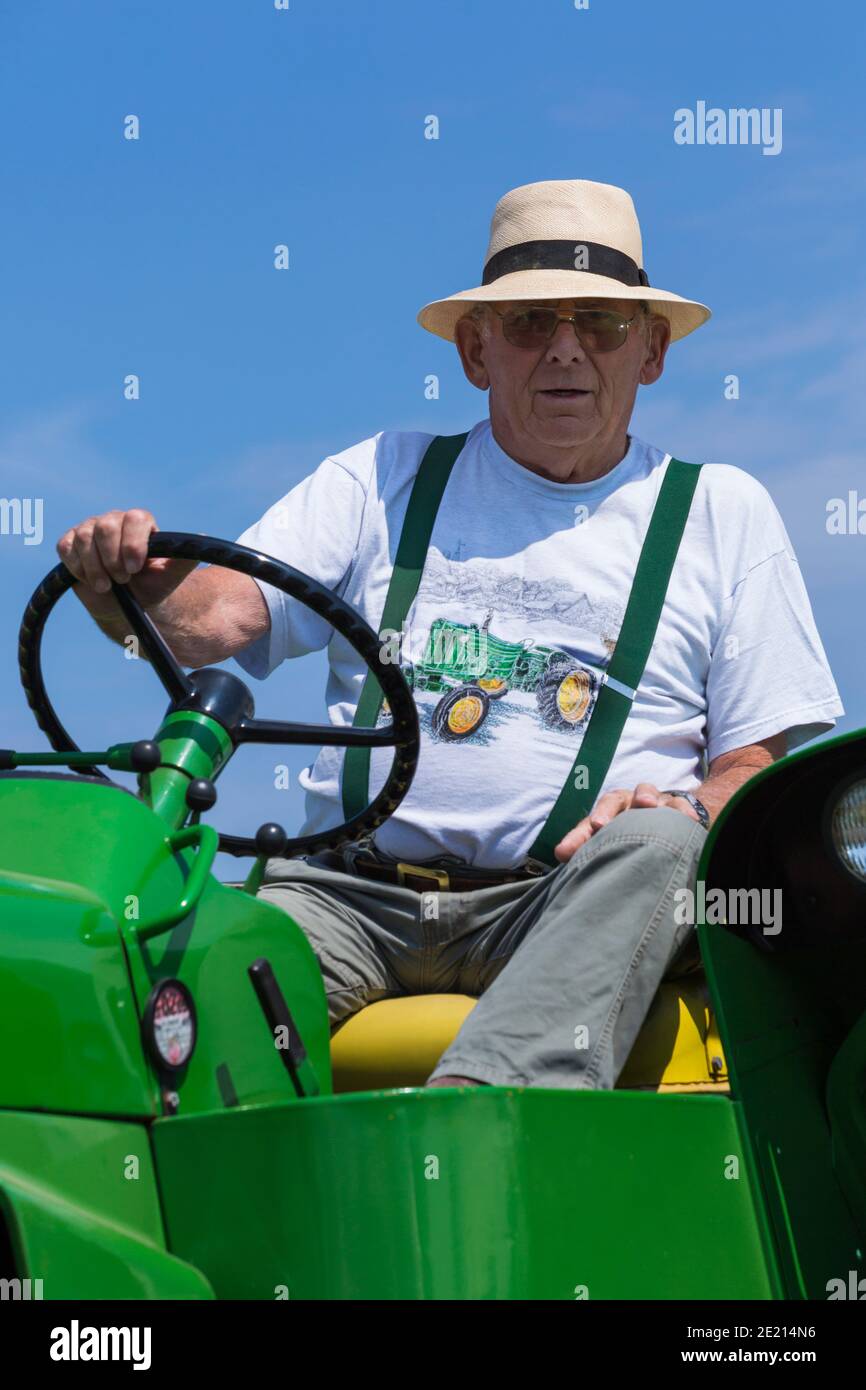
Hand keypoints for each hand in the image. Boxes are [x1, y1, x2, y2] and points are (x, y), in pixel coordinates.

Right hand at [57, 509, 197, 615]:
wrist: (126, 604)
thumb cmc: (151, 587)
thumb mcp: (171, 577)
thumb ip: (185, 558)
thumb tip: (203, 538)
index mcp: (140, 523)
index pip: (135, 518)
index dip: (133, 543)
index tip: (135, 568)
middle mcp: (114, 521)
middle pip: (106, 526)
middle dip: (112, 558)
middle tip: (122, 580)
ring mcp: (90, 530)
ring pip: (84, 538)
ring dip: (95, 567)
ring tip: (108, 586)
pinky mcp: (70, 543)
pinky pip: (66, 548)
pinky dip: (77, 566)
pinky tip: (90, 579)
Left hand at [553, 782, 699, 861]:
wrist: (668, 820)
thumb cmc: (631, 831)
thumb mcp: (609, 838)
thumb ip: (585, 845)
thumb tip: (560, 854)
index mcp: (607, 811)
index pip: (587, 821)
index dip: (578, 834)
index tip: (567, 850)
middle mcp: (627, 802)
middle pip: (613, 800)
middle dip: (606, 811)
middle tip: (599, 824)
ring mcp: (653, 801)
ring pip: (647, 793)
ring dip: (645, 796)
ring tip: (646, 805)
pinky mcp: (677, 807)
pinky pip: (680, 806)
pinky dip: (683, 811)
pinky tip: (688, 819)